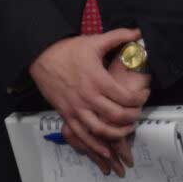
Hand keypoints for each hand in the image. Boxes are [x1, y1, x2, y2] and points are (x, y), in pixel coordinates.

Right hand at [28, 28, 147, 174]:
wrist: (38, 56)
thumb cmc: (66, 50)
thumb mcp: (92, 41)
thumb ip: (117, 36)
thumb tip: (137, 32)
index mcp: (97, 79)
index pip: (126, 97)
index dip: (140, 99)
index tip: (143, 95)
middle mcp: (87, 96)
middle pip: (117, 116)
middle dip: (133, 117)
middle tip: (137, 112)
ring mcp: (75, 107)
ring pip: (101, 129)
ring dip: (118, 133)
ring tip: (126, 128)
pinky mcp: (66, 113)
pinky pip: (82, 135)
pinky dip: (95, 145)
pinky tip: (106, 149)